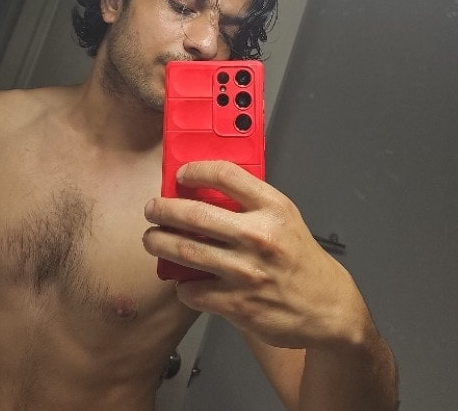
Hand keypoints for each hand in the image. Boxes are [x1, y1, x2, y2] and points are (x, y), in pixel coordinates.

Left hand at [143, 161, 372, 349]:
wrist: (326, 307)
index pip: (226, 175)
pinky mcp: (237, 304)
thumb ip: (251, 203)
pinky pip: (191, 290)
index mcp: (273, 209)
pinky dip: (181, 284)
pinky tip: (184, 279)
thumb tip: (205, 192)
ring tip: (152, 239)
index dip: (197, 170)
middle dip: (163, 209)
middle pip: (194, 213)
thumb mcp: (285, 219)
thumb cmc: (300, 260)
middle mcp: (258, 237)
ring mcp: (246, 271)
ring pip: (184, 250)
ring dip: (159, 242)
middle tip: (153, 209)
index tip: (183, 174)